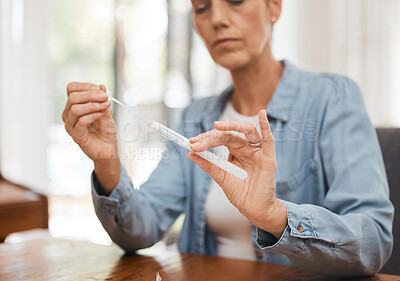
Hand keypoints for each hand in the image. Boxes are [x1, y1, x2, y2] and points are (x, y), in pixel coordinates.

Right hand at [62, 82, 119, 192]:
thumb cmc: (106, 131)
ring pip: (75, 108)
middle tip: (105, 97)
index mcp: (73, 106)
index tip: (100, 89)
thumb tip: (101, 86)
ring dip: (93, 105)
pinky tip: (101, 115)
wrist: (109, 149)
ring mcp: (71, 126)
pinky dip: (93, 115)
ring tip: (105, 106)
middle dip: (91, 95)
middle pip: (72, 97)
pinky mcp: (76, 136)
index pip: (71, 89)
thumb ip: (102, 100)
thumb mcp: (106, 111)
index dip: (85, 86)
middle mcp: (68, 115)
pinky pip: (81, 121)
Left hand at [188, 110, 286, 237]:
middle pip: (230, 134)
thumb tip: (191, 153)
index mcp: (235, 151)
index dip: (206, 139)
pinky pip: (268, 139)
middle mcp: (246, 148)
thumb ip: (208, 164)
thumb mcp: (221, 177)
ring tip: (217, 126)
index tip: (191, 142)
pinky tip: (261, 114)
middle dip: (212, 136)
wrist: (254, 210)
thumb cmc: (240, 193)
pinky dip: (265, 126)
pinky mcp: (268, 158)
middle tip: (197, 141)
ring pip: (247, 131)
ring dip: (232, 126)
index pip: (220, 139)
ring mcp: (258, 152)